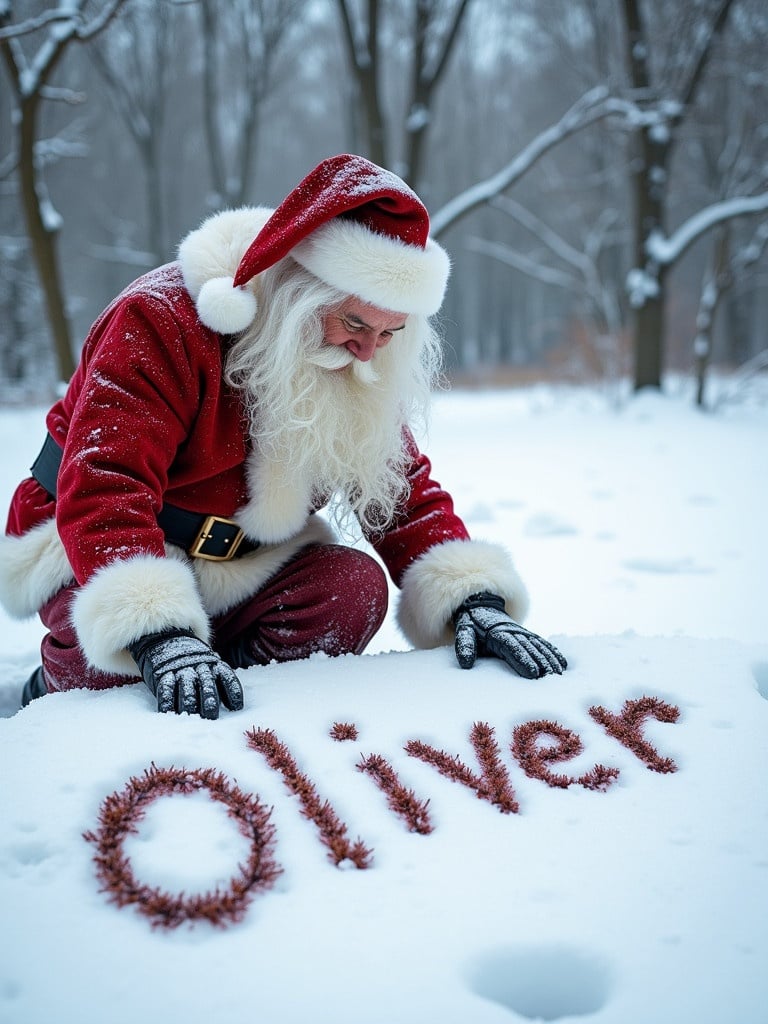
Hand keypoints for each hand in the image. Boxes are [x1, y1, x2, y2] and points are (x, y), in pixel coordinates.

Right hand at [128, 628, 243, 718]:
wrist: (164, 636)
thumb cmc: (192, 657)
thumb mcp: (208, 660)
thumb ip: (219, 675)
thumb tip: (233, 701)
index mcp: (214, 663)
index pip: (228, 678)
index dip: (233, 693)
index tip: (236, 707)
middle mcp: (198, 667)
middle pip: (208, 687)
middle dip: (210, 703)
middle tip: (211, 716)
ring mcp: (180, 670)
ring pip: (187, 691)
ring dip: (190, 705)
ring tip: (191, 717)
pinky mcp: (163, 674)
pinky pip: (166, 690)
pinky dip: (167, 703)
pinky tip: (169, 711)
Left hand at [453, 592, 566, 677]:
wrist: (481, 606)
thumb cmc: (471, 625)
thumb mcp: (464, 632)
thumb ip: (465, 646)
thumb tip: (465, 663)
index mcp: (497, 633)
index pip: (512, 648)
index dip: (523, 660)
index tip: (533, 673)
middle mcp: (513, 631)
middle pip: (529, 648)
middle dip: (542, 663)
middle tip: (552, 678)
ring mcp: (522, 632)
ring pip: (539, 646)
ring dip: (550, 659)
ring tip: (560, 675)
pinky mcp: (527, 634)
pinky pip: (542, 643)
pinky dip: (553, 653)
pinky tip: (563, 664)